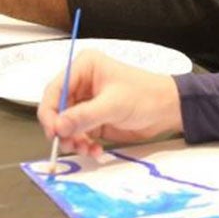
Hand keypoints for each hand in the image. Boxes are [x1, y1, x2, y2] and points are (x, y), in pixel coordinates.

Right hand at [36, 50, 183, 158]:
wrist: (168, 109)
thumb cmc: (146, 95)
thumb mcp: (113, 105)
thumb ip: (84, 116)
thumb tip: (59, 126)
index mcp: (84, 67)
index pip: (54, 90)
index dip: (49, 112)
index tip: (53, 132)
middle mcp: (82, 84)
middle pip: (57, 110)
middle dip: (62, 130)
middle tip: (69, 144)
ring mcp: (87, 103)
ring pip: (66, 125)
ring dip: (73, 140)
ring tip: (86, 149)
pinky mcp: (93, 119)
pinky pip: (78, 134)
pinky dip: (83, 144)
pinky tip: (95, 150)